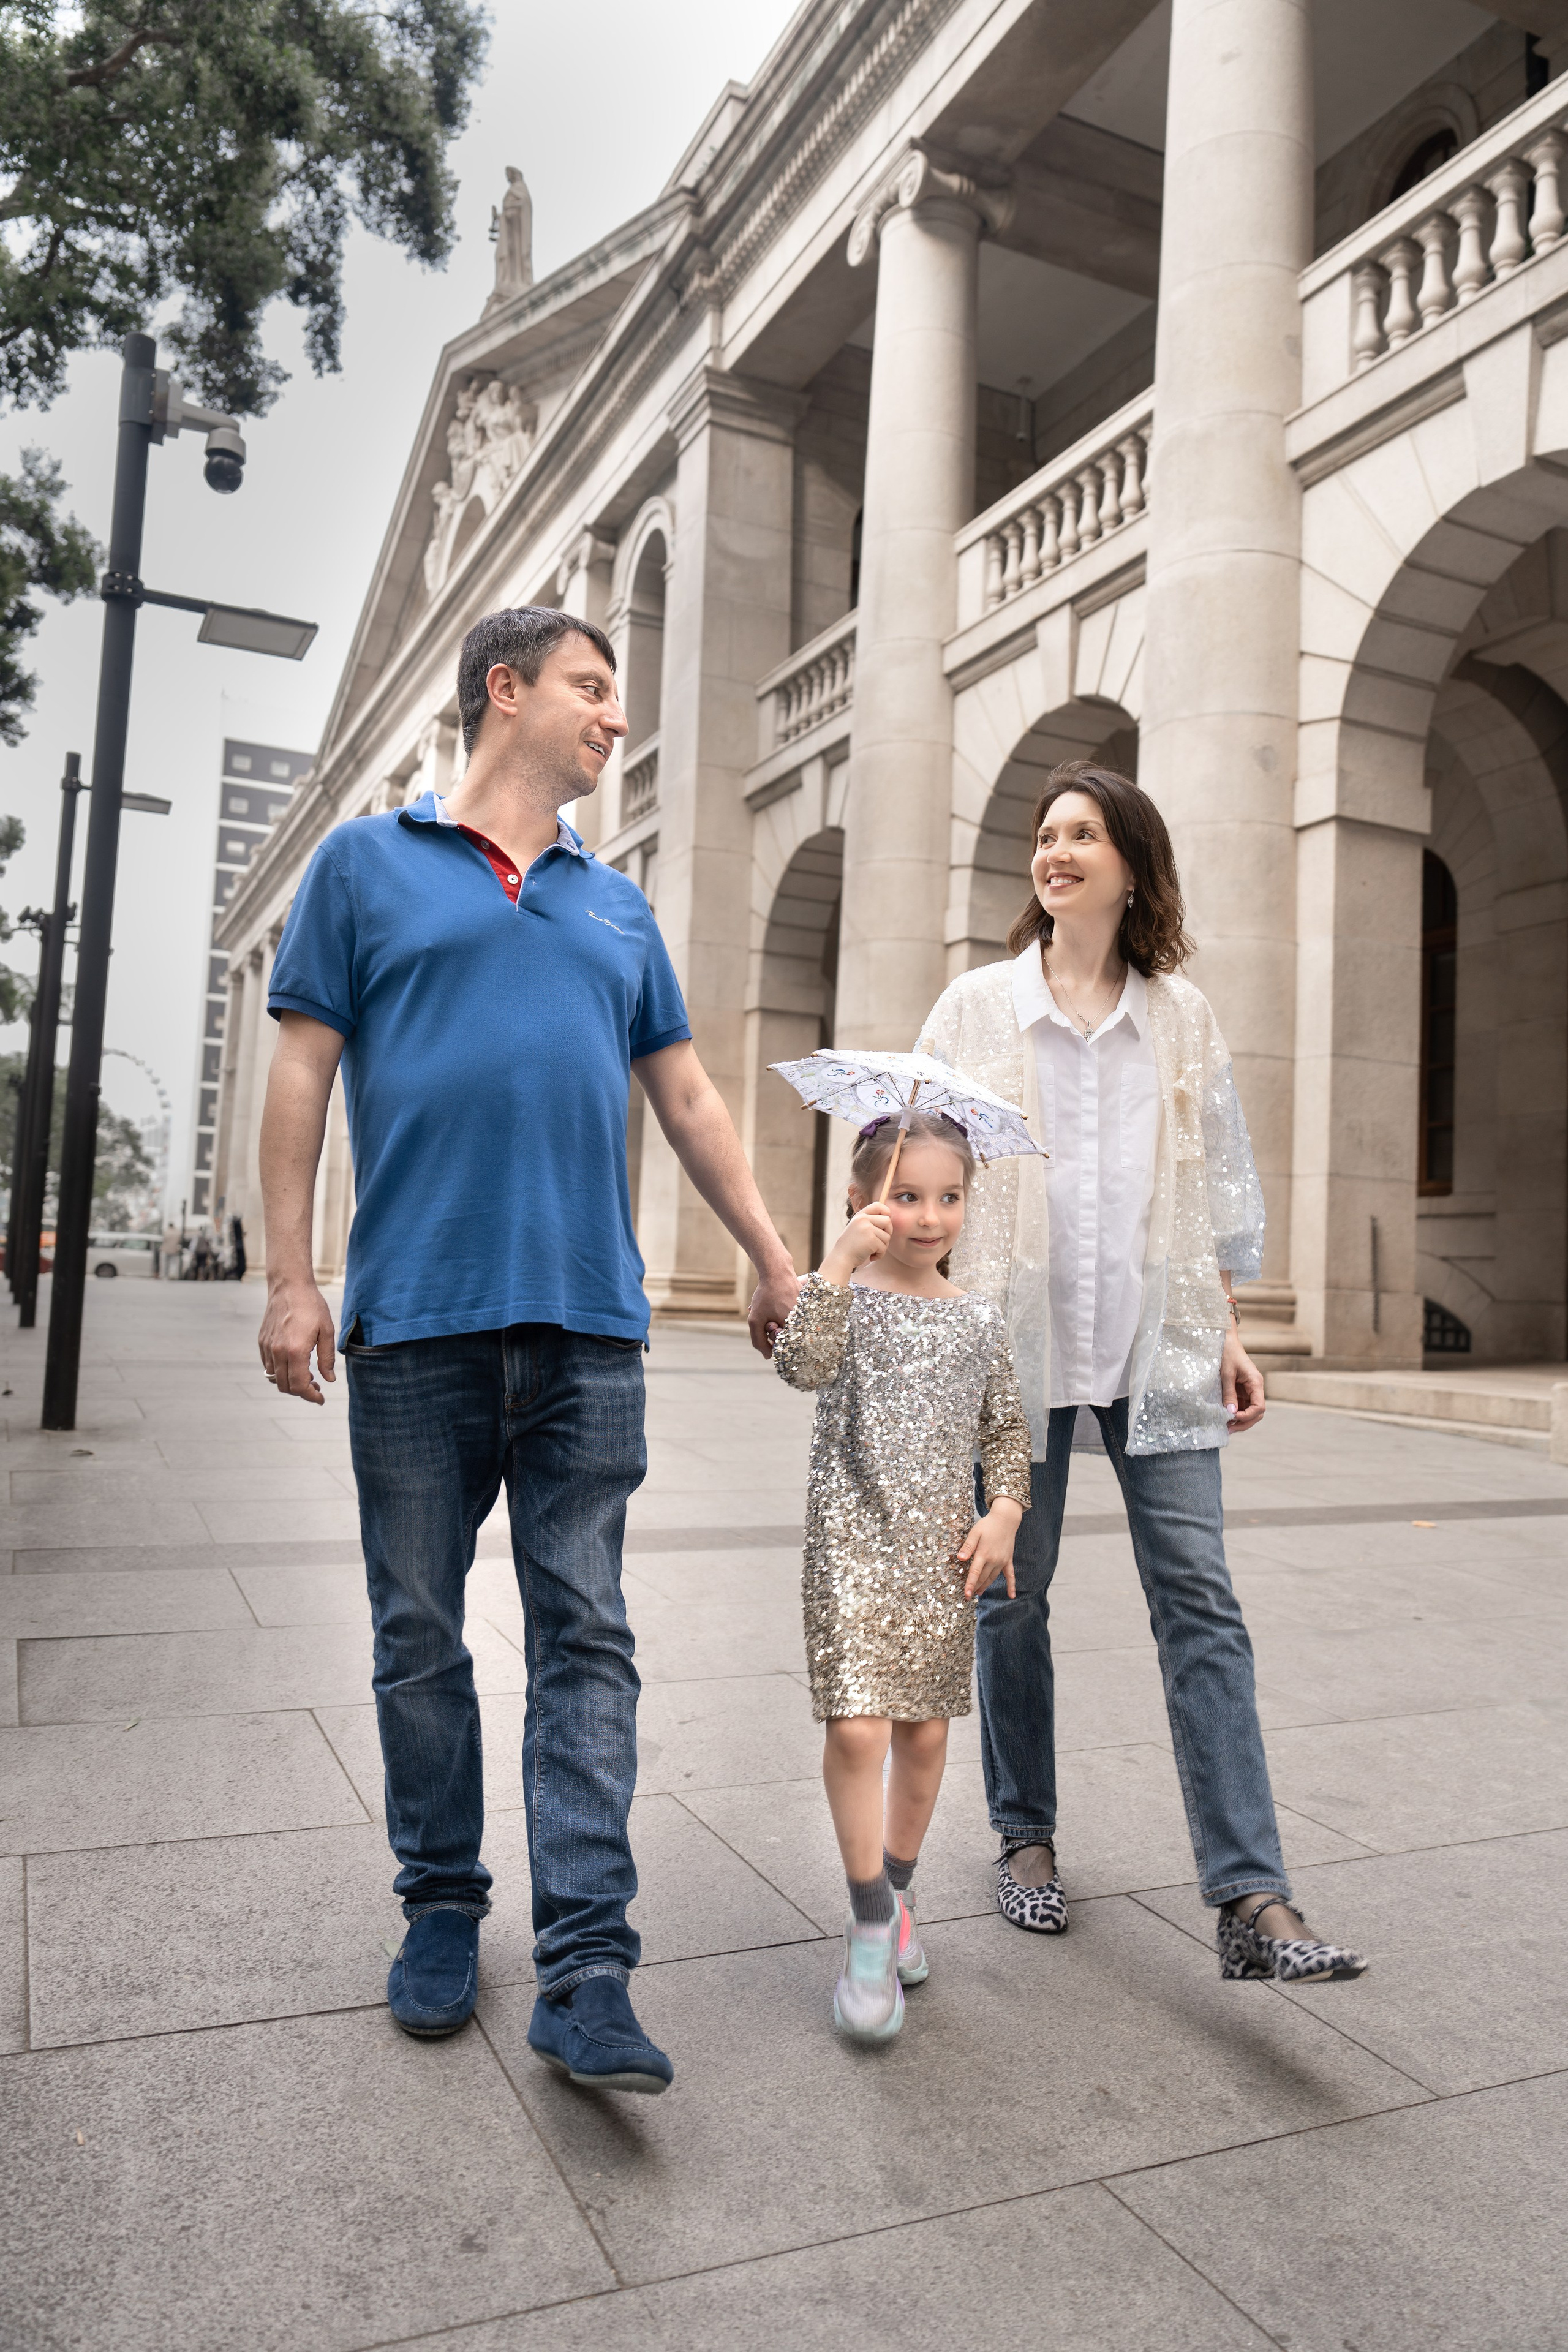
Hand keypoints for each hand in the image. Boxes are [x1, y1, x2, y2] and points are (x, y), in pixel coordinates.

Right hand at [259, 1277, 337, 1404]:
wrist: (289, 1286)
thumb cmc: (311, 1306)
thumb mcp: (326, 1331)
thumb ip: (327, 1358)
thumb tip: (329, 1379)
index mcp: (295, 1351)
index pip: (300, 1386)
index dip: (311, 1396)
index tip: (321, 1399)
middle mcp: (278, 1352)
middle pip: (285, 1386)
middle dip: (301, 1392)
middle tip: (316, 1387)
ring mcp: (267, 1347)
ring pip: (274, 1378)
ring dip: (289, 1383)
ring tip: (306, 1377)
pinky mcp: (262, 1342)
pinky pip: (268, 1366)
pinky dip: (280, 1372)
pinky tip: (293, 1365)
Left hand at [747, 1261, 800, 1357]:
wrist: (777, 1272)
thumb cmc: (766, 1295)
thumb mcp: (755, 1319)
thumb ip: (758, 1341)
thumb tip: (768, 1356)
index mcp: (795, 1329)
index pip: (783, 1346)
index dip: (771, 1336)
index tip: (768, 1324)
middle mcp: (806, 1324)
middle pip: (787, 1337)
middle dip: (775, 1329)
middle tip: (770, 1316)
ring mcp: (809, 1316)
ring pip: (790, 1327)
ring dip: (779, 1321)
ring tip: (775, 1308)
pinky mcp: (809, 1309)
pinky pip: (796, 1319)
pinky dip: (785, 1315)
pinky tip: (780, 1304)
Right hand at [819, 1204, 892, 1287]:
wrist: (841, 1258)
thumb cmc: (851, 1245)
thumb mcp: (857, 1228)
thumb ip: (870, 1221)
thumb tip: (889, 1218)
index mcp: (860, 1215)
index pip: (878, 1205)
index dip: (886, 1213)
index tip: (885, 1224)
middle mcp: (863, 1219)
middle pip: (887, 1221)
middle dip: (888, 1232)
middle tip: (881, 1241)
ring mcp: (867, 1229)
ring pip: (887, 1236)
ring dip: (883, 1246)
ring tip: (872, 1251)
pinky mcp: (871, 1240)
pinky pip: (883, 1247)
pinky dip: (879, 1254)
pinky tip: (871, 1256)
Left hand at [958, 1497, 1022, 1599]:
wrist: (1005, 1519)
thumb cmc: (987, 1525)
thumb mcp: (975, 1533)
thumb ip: (968, 1547)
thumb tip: (960, 1558)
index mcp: (983, 1553)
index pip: (975, 1573)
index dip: (970, 1584)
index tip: (966, 1594)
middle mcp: (994, 1560)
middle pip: (983, 1577)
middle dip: (975, 1587)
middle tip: (969, 1596)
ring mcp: (1002, 1561)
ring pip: (992, 1577)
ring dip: (985, 1586)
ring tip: (979, 1593)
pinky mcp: (1008, 1560)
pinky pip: (1010, 1575)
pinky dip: (1011, 1586)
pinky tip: (1011, 1595)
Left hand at [1221, 1328, 1265, 1434]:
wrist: (1225, 1340)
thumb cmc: (1227, 1353)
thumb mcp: (1226, 1373)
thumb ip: (1229, 1393)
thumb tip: (1230, 1412)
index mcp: (1256, 1382)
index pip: (1259, 1407)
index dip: (1248, 1416)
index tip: (1233, 1418)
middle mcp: (1255, 1388)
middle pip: (1257, 1413)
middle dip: (1244, 1422)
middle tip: (1228, 1429)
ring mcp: (1249, 1389)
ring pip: (1250, 1411)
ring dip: (1240, 1420)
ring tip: (1225, 1426)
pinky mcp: (1241, 1389)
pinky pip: (1242, 1405)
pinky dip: (1235, 1413)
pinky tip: (1225, 1418)